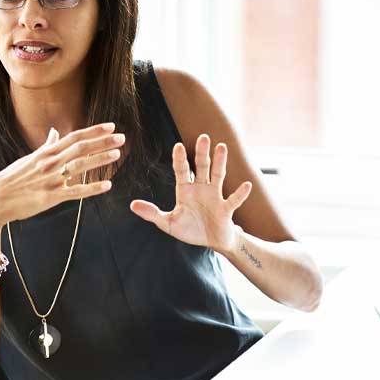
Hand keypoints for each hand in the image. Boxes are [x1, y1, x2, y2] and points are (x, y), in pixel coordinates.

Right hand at [0, 122, 123, 226]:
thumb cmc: (12, 179)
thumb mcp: (28, 159)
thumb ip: (46, 146)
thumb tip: (55, 132)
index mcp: (45, 153)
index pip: (73, 137)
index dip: (93, 131)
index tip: (110, 127)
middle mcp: (49, 163)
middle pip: (80, 148)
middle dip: (102, 142)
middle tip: (121, 138)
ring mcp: (50, 180)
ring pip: (79, 167)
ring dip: (99, 160)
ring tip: (116, 155)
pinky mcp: (50, 198)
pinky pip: (75, 192)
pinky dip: (91, 189)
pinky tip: (107, 186)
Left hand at [129, 134, 251, 253]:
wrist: (212, 242)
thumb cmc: (191, 229)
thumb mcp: (168, 223)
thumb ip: (152, 214)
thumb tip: (132, 205)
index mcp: (185, 190)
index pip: (182, 171)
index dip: (180, 159)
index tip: (178, 146)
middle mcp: (201, 189)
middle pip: (202, 167)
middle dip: (202, 153)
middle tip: (203, 136)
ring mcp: (215, 197)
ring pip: (218, 176)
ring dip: (220, 162)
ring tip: (222, 146)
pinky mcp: (226, 209)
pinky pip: (234, 200)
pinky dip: (240, 193)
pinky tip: (246, 185)